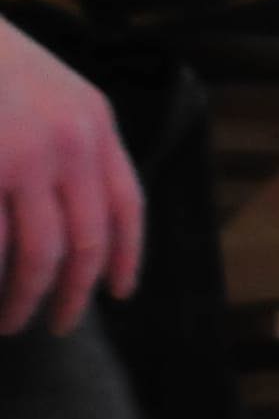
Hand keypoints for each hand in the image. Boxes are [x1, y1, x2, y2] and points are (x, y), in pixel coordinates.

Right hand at [0, 24, 144, 337]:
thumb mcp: (49, 92)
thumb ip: (72, 141)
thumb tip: (78, 216)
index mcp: (94, 121)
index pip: (126, 203)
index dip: (127, 255)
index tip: (120, 293)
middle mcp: (71, 141)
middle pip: (87, 242)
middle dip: (72, 295)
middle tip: (56, 325)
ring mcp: (24, 157)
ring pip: (40, 255)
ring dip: (25, 299)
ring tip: (10, 321)